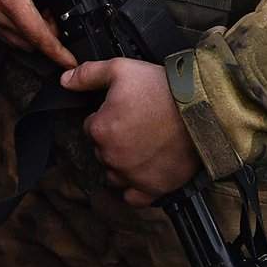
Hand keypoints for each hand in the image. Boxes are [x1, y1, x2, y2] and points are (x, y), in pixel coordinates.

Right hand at [0, 0, 76, 68]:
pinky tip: (26, 12)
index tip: (71, 62)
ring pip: (19, 42)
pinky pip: (6, 36)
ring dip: (35, 35)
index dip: (57, 51)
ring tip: (42, 11)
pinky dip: (21, 32)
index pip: (37, 34)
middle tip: (57, 14)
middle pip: (30, 42)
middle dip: (49, 38)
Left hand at [62, 58, 200, 206]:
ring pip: (114, 174)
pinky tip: (143, 172)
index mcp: (100, 129)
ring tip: (141, 147)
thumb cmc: (163, 89)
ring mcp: (132, 175)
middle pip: (102, 151)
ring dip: (122, 164)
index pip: (91, 127)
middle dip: (114, 140)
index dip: (106, 117)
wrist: (202, 109)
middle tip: (137, 126)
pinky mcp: (153, 188)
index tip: (123, 111)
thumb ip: (88, 74)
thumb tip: (64, 80)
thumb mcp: (121, 69)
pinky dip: (135, 187)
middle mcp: (112, 157)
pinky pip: (133, 197)